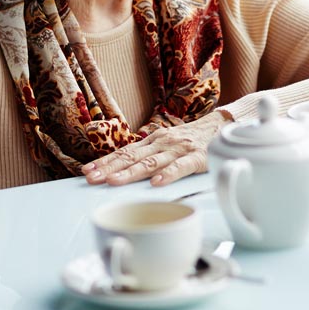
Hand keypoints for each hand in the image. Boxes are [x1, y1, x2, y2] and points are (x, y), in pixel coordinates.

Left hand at [82, 111, 230, 186]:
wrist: (222, 126)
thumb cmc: (191, 140)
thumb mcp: (166, 144)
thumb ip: (148, 154)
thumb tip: (122, 168)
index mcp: (153, 140)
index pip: (124, 152)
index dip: (105, 162)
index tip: (86, 172)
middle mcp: (162, 143)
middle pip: (131, 157)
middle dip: (109, 168)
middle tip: (91, 178)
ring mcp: (179, 150)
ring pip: (151, 162)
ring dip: (130, 172)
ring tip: (113, 181)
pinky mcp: (197, 158)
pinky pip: (181, 167)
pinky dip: (168, 174)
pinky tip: (156, 183)